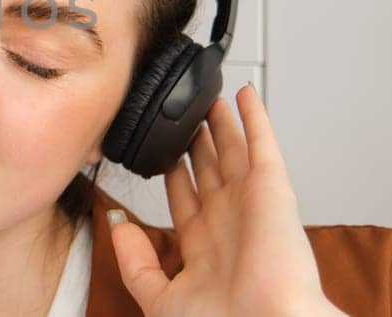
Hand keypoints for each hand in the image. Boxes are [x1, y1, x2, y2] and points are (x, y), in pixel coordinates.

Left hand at [107, 83, 344, 316]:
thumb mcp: (160, 298)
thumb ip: (136, 262)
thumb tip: (118, 225)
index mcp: (203, 247)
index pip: (184, 198)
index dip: (174, 172)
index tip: (162, 152)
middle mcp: (228, 222)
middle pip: (209, 169)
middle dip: (197, 142)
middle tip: (187, 115)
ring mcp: (251, 202)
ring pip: (232, 150)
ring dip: (222, 124)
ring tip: (209, 99)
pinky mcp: (273, 189)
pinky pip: (262, 144)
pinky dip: (255, 117)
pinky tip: (244, 95)